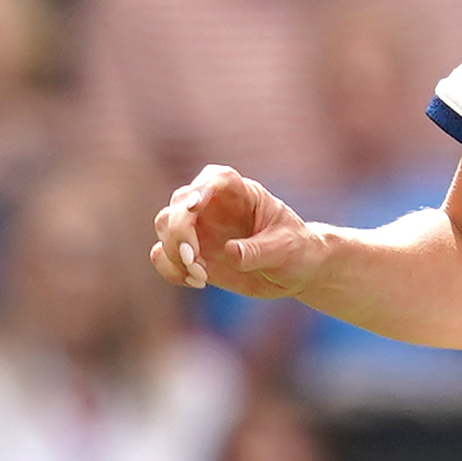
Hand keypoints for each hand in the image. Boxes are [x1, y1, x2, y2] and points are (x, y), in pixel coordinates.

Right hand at [150, 165, 322, 301]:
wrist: (297, 272)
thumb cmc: (297, 252)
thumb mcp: (286, 250)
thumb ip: (259, 250)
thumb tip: (230, 252)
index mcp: (242, 193)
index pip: (216, 178)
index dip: (200, 189)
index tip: (193, 208)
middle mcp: (214, 206)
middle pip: (179, 203)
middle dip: (179, 232)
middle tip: (195, 262)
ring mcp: (201, 228)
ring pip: (164, 226)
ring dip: (173, 252)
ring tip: (200, 276)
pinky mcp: (193, 253)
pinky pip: (164, 255)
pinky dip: (171, 269)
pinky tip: (196, 282)